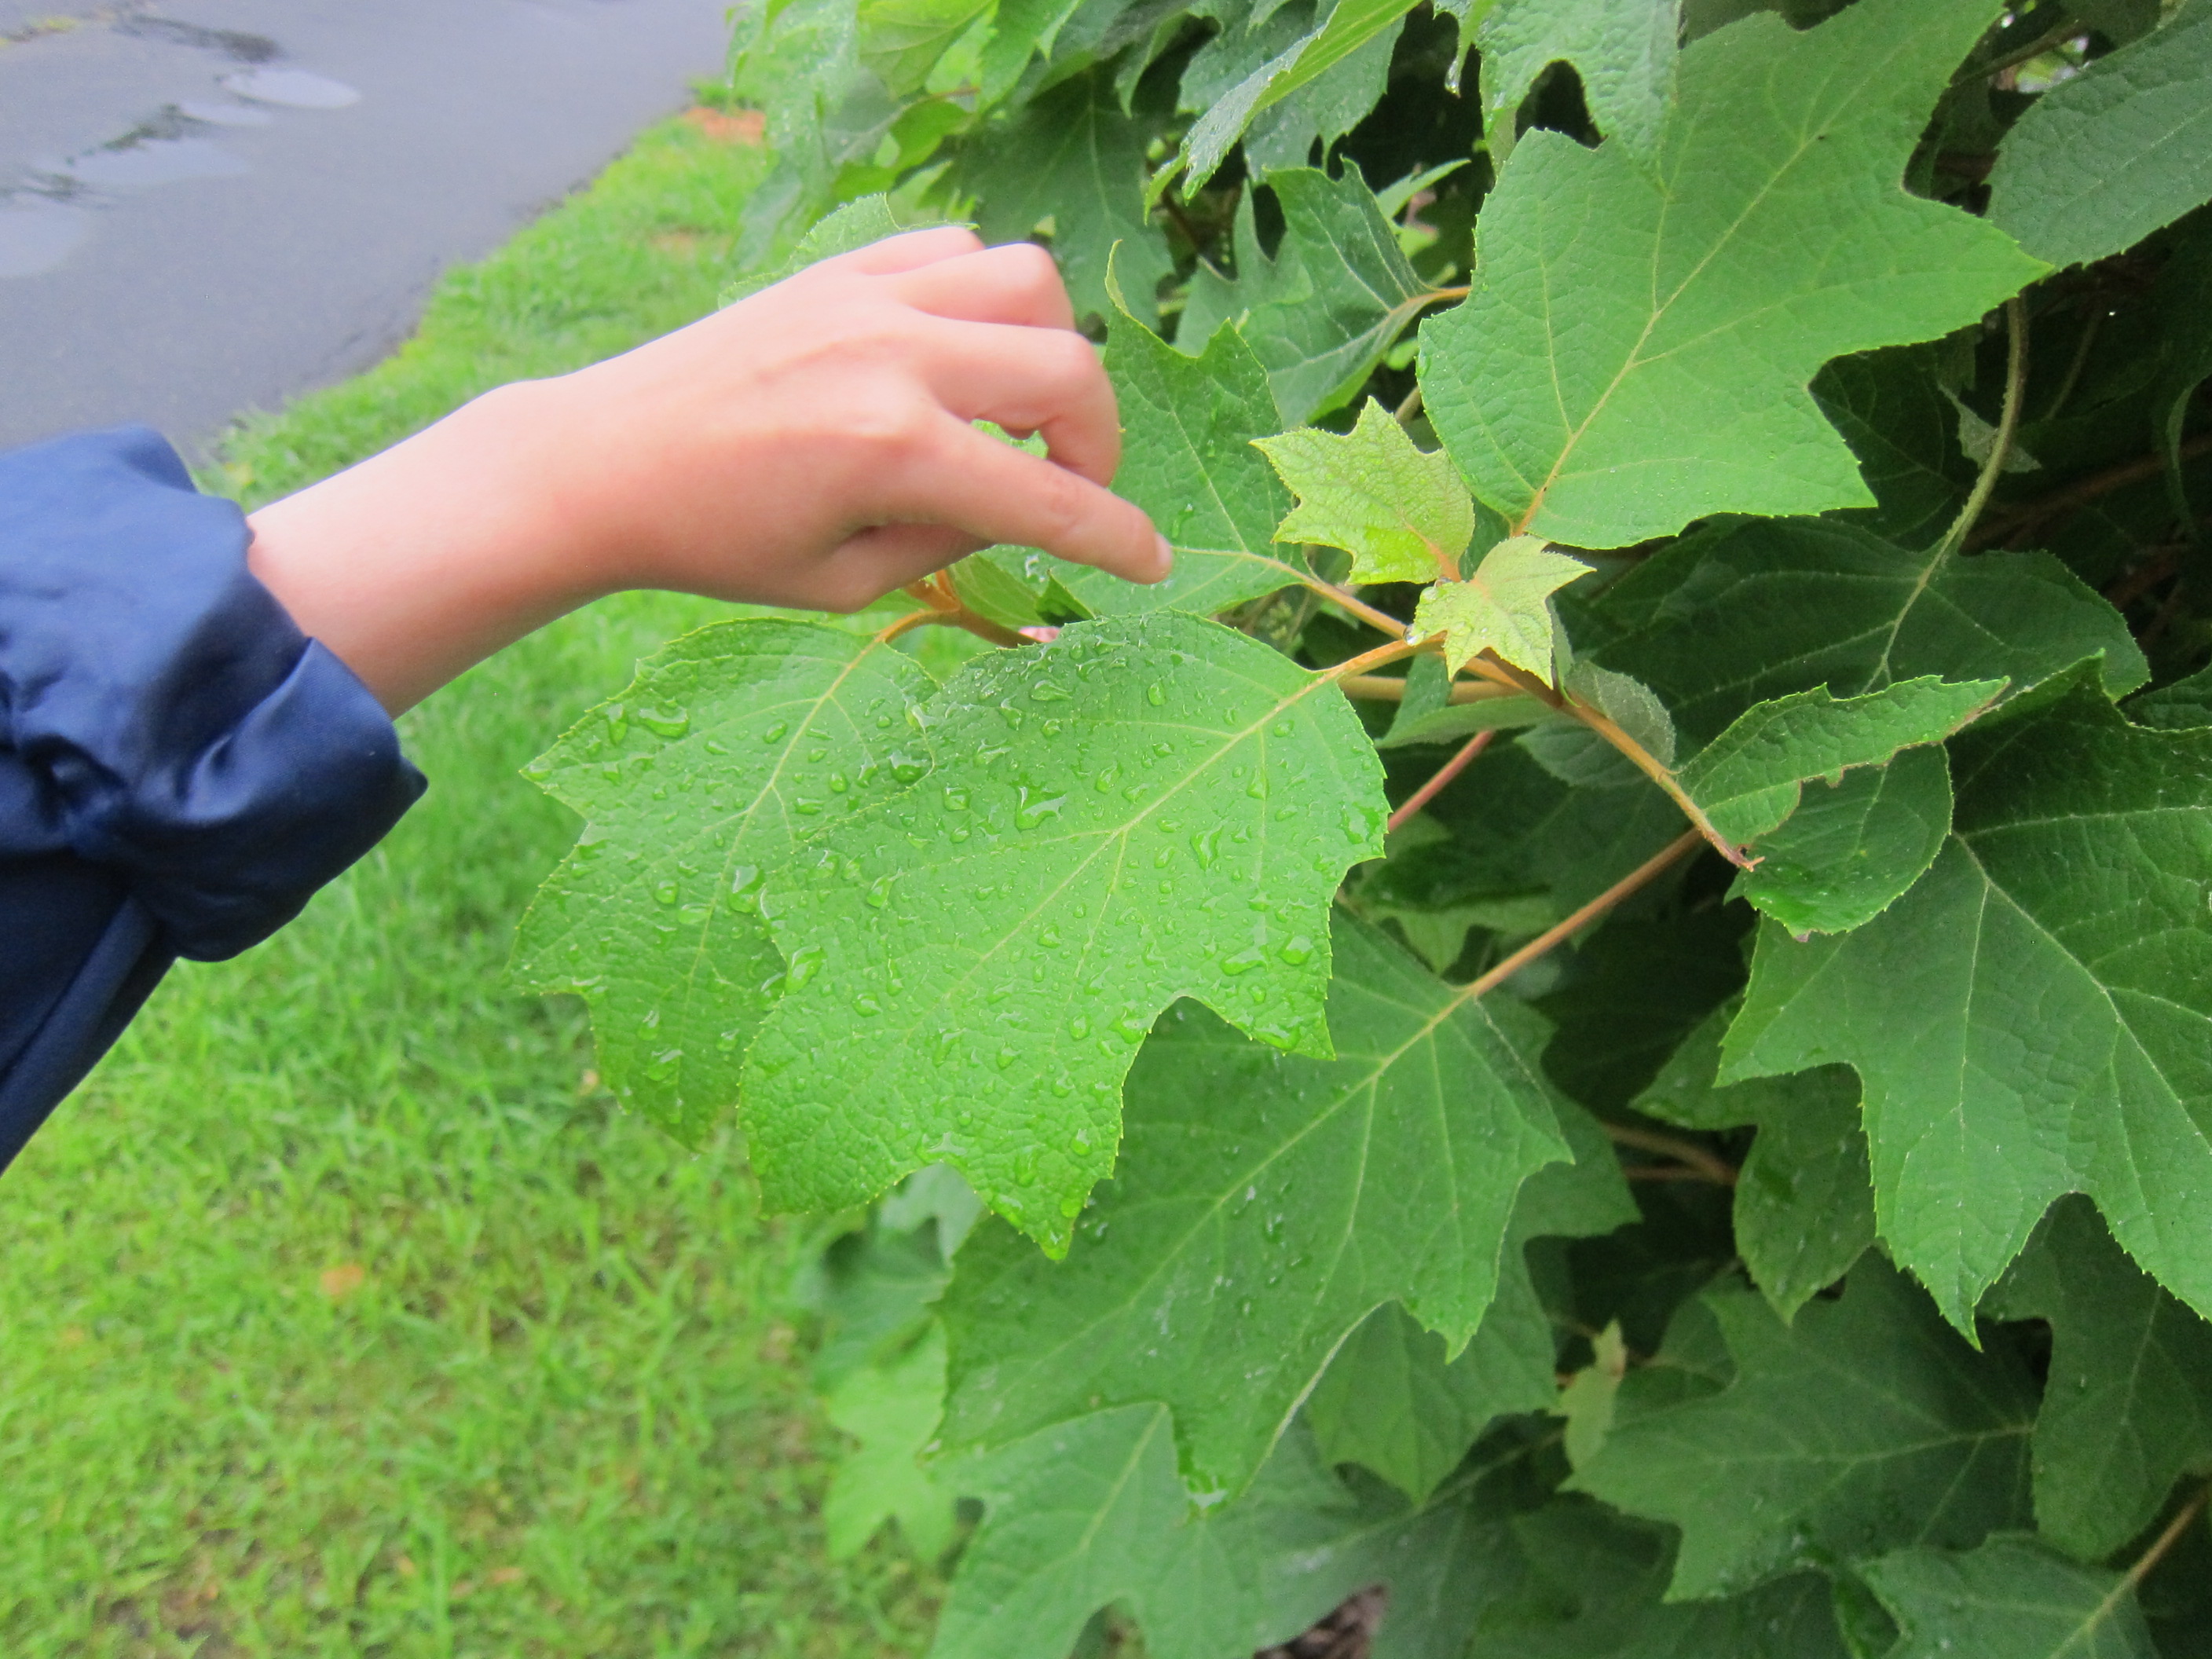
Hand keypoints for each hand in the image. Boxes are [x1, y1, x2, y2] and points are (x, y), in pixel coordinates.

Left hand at [245, 228, 1167, 711]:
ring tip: (1014, 410)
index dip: (1117, 538)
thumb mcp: (846, 586)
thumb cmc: (718, 544)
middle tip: (1067, 485)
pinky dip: (985, 300)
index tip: (1151, 563)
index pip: (1048, 499)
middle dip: (1097, 442)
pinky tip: (954, 356)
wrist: (605, 460)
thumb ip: (952, 545)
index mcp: (890, 452)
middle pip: (1067, 369)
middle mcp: (891, 357)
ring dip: (1048, 352)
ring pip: (1030, 282)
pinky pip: (960, 251)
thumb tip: (1025, 509)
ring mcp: (868, 297)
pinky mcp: (842, 268)